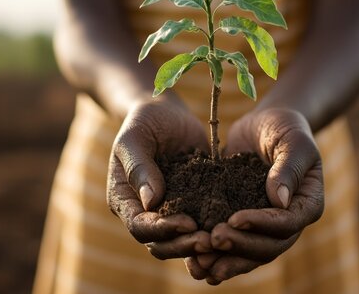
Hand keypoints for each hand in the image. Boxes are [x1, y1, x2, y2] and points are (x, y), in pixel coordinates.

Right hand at [107, 97, 212, 259]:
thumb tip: (151, 201)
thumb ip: (139, 168)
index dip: (163, 230)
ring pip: (181, 240)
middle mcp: (146, 212)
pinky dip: (214, 229)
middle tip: (210, 241)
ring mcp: (170, 211)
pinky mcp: (193, 204)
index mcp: (125, 201)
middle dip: (184, 244)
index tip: (188, 223)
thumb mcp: (134, 139)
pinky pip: (202, 223)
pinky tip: (233, 227)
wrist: (166, 114)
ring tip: (222, 238)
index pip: (140, 227)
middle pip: (161, 243)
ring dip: (200, 243)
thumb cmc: (143, 122)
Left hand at [185, 108, 323, 283]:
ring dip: (227, 260)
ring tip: (201, 264)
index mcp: (307, 203)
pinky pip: (234, 244)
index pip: (287, 223)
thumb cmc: (284, 128)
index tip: (234, 218)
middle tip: (213, 239)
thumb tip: (279, 200)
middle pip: (268, 246)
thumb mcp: (292, 141)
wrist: (265, 126)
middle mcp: (288, 221)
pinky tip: (195, 263)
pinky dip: (216, 256)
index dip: (261, 224)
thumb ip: (288, 168)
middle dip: (240, 246)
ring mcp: (265, 225)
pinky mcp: (243, 221)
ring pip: (250, 253)